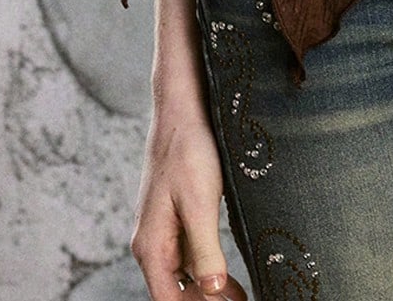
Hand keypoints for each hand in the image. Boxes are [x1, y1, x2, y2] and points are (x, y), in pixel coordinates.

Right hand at [131, 109, 248, 300]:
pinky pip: (190, 253)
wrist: (182, 109)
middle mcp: (152, 243)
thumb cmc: (189, 151)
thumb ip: (205, 250)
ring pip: (185, 274)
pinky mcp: (176, 215)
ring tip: (241, 297)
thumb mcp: (200, 203)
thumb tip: (213, 289)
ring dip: (210, 289)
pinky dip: (209, 267)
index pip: (168, 300)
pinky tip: (231, 277)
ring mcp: (163, 229)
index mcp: (151, 246)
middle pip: (176, 291)